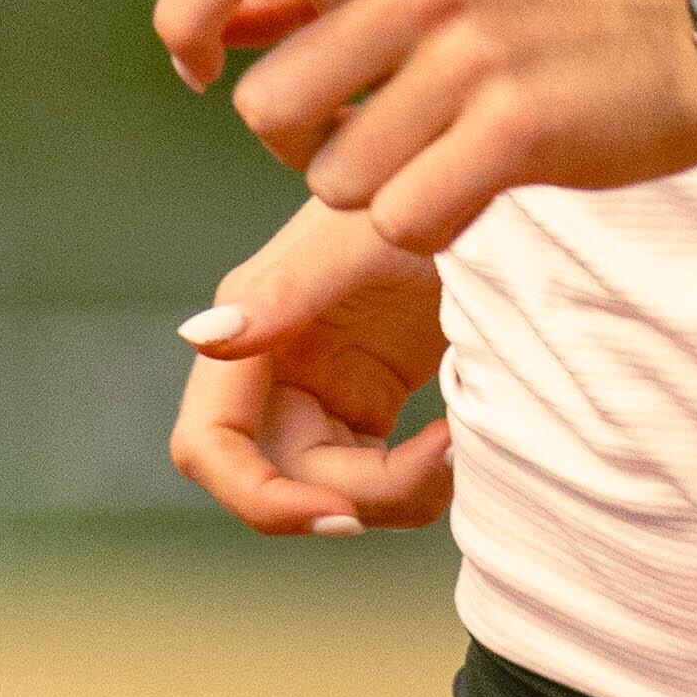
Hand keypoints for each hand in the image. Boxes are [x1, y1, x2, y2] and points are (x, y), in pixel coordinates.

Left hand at [156, 0, 696, 257]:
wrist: (683, 45)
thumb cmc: (535, 23)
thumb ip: (314, 0)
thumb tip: (209, 32)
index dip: (183, 13)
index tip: (197, 67)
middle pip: (264, 112)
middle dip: (300, 153)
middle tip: (369, 137)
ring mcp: (471, 54)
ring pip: (334, 182)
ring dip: (375, 198)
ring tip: (439, 157)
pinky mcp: (519, 125)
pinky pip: (406, 220)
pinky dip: (427, 228)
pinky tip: (472, 189)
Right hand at [172, 201, 457, 535]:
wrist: (497, 183)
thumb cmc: (430, 185)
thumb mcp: (366, 233)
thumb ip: (284, 286)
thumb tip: (198, 339)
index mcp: (254, 324)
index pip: (210, 445)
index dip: (259, 498)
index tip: (342, 513)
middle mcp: (274, 363)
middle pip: (277, 481)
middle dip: (353, 498)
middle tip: (444, 464)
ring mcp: (322, 386)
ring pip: (332, 487)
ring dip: (398, 491)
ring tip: (467, 441)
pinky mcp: (371, 397)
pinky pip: (377, 472)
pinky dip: (418, 476)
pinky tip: (465, 438)